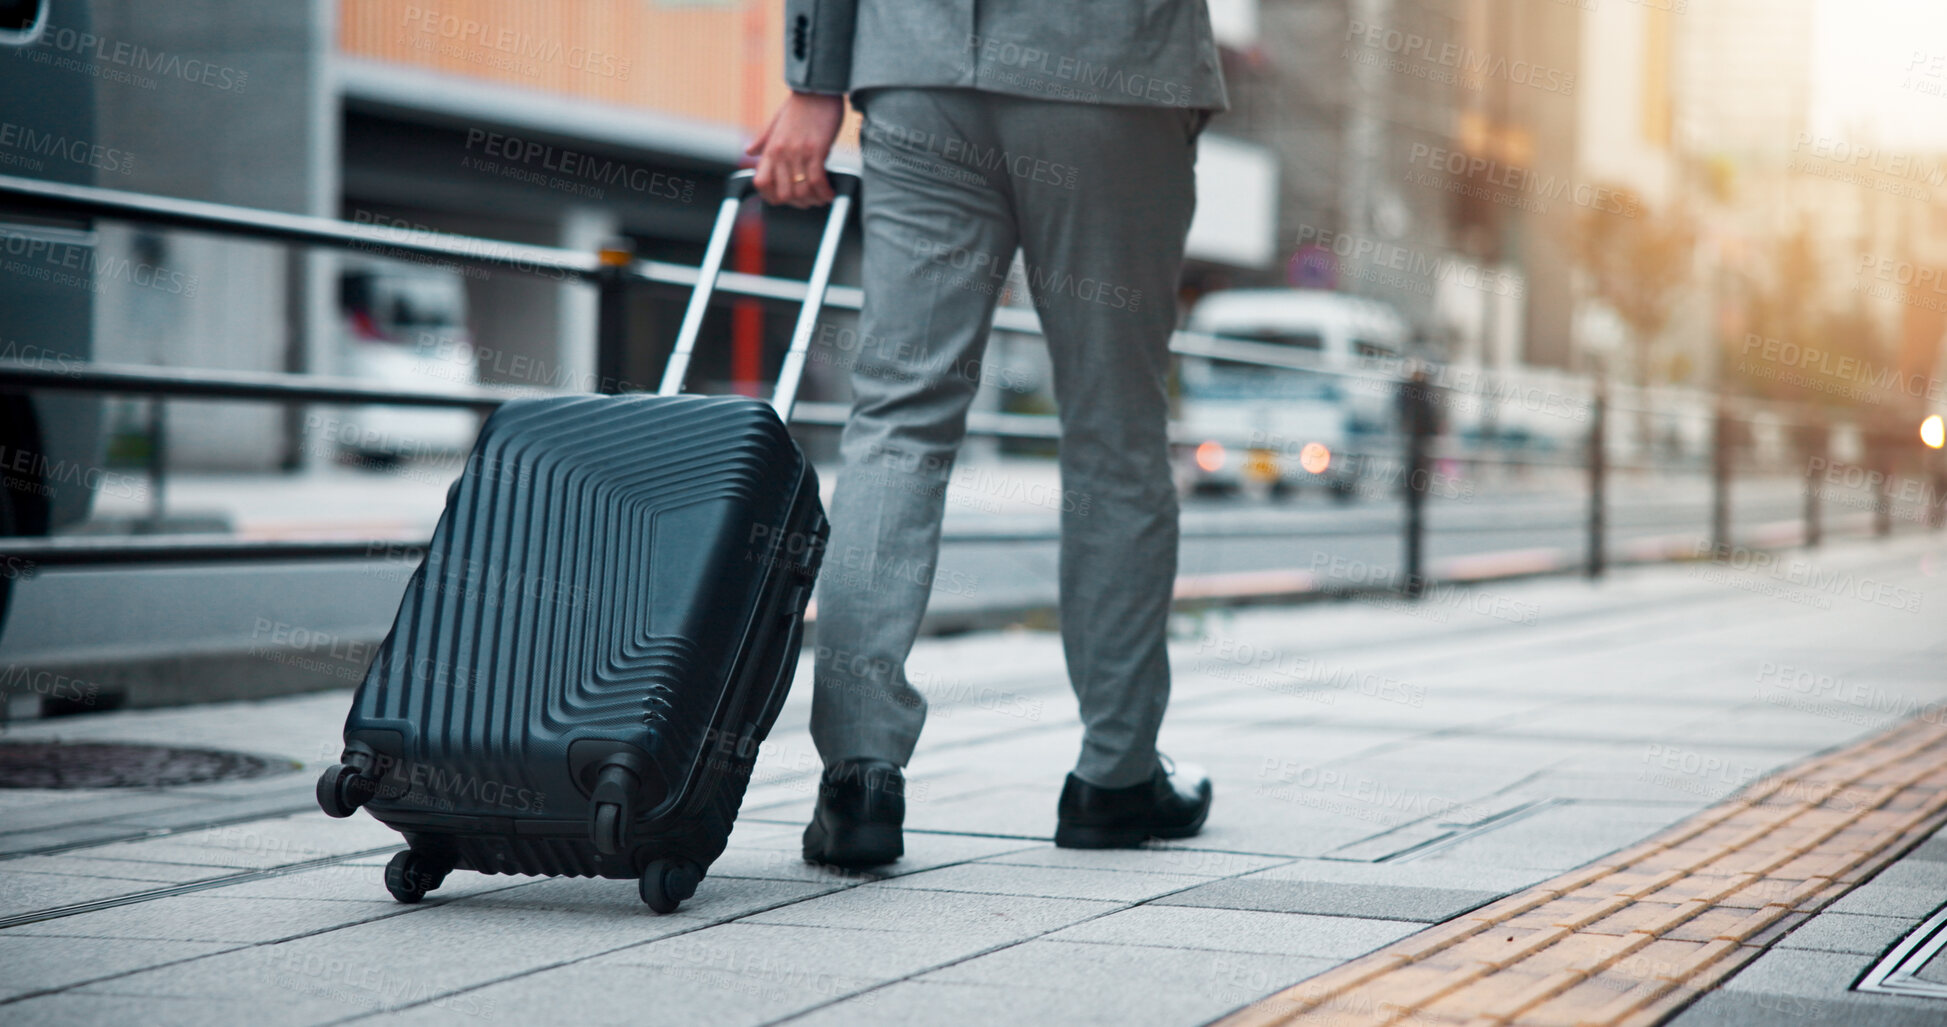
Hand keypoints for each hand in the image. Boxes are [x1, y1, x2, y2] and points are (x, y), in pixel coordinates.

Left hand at [748, 91, 845, 207]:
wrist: (817, 88)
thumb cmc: (799, 105)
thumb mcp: (775, 122)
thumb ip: (762, 140)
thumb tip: (748, 151)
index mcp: (770, 148)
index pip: (761, 183)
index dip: (771, 197)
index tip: (785, 199)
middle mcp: (781, 153)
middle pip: (783, 194)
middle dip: (798, 203)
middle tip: (809, 201)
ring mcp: (797, 152)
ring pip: (801, 191)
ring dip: (814, 200)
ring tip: (822, 198)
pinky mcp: (815, 149)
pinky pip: (818, 180)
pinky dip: (825, 191)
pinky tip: (831, 193)